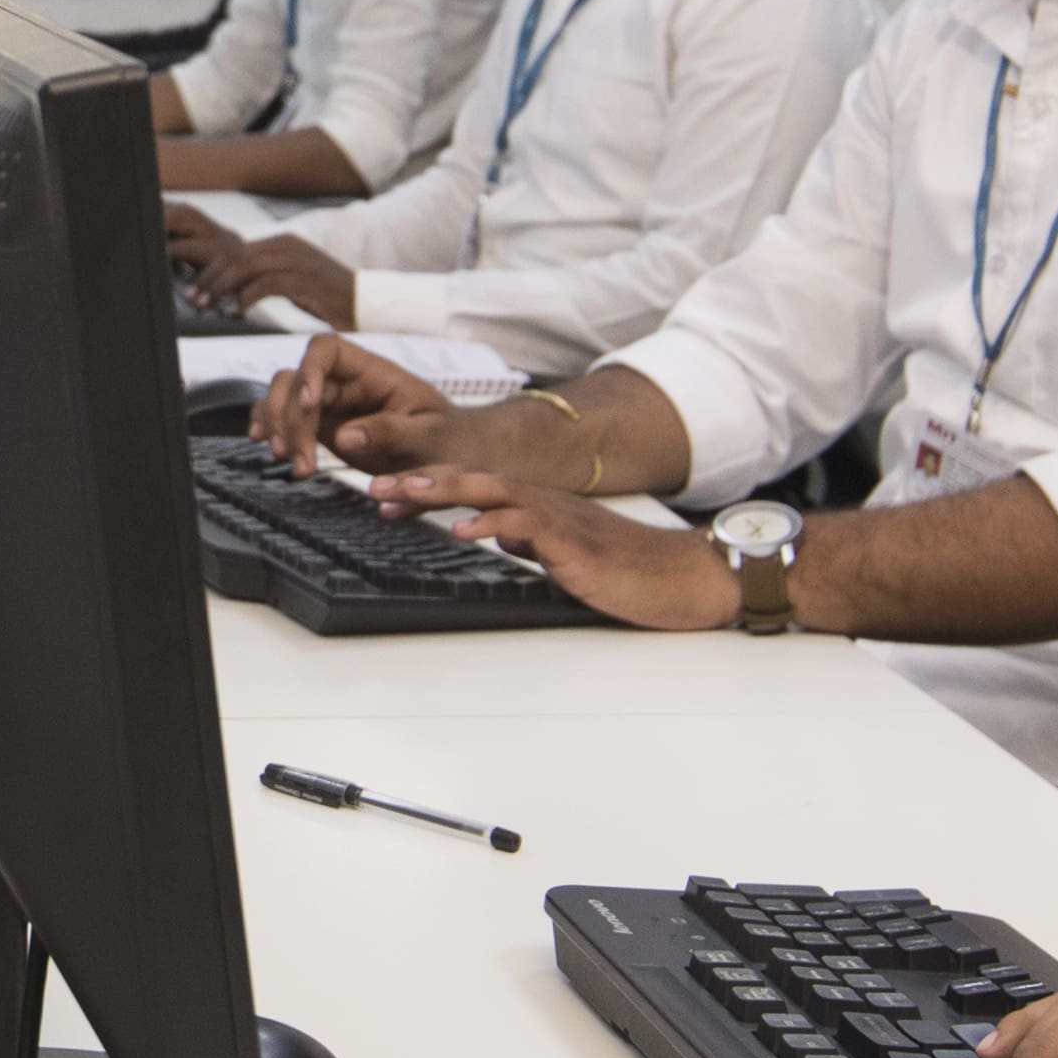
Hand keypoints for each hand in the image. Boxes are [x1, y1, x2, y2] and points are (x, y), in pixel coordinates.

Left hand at [170, 210, 358, 324]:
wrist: (365, 302)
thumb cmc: (328, 296)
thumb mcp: (292, 280)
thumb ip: (264, 277)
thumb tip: (232, 289)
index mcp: (283, 242)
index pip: (237, 249)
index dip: (213, 267)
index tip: (196, 285)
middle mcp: (288, 245)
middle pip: (236, 255)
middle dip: (210, 277)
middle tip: (193, 298)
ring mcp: (296, 260)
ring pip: (245, 267)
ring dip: (221, 287)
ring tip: (207, 306)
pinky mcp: (304, 279)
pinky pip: (265, 285)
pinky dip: (245, 298)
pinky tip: (234, 312)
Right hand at [254, 336, 482, 471]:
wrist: (453, 456)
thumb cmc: (448, 439)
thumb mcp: (431, 436)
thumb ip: (392, 432)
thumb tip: (345, 436)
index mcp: (373, 372)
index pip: (328, 349)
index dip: (310, 370)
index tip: (308, 404)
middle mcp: (346, 382)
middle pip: (296, 378)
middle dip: (291, 418)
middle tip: (303, 460)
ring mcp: (331, 404)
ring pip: (283, 397)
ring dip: (278, 427)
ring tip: (293, 464)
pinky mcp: (322, 426)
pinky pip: (285, 418)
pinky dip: (272, 430)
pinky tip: (273, 450)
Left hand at [384, 468, 727, 626]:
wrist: (682, 579)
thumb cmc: (630, 572)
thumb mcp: (566, 556)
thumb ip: (532, 541)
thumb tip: (499, 534)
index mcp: (539, 508)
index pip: (475, 489)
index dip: (430, 486)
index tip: (389, 493)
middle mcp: (544, 503)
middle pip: (473, 479)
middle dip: (420, 479)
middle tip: (375, 483)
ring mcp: (558, 519)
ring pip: (492, 490)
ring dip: (444, 490)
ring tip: (403, 493)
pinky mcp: (573, 542)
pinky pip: (526, 524)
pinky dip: (491, 522)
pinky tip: (462, 529)